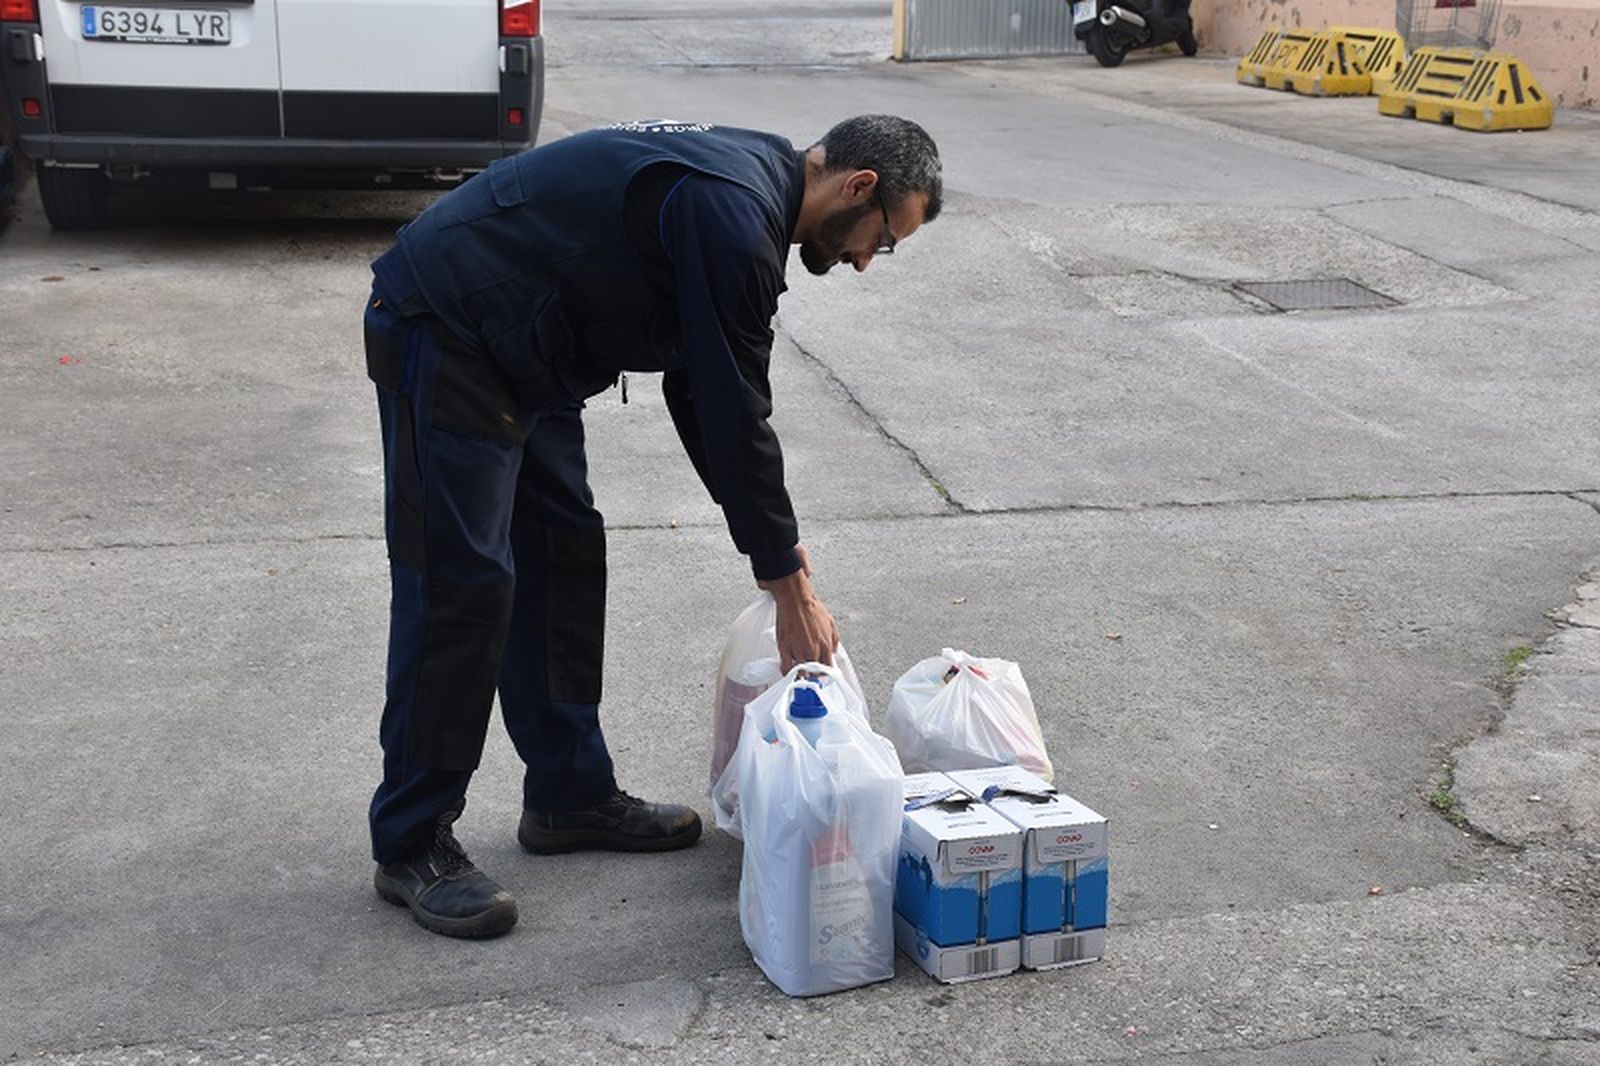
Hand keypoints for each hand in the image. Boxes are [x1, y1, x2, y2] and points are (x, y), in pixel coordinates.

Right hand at [757, 545, 838, 672]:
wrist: (795, 600)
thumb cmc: (811, 608)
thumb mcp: (831, 623)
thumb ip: (834, 640)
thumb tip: (834, 651)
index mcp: (826, 646)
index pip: (828, 668)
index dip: (824, 673)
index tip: (821, 673)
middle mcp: (813, 651)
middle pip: (814, 673)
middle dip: (813, 675)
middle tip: (810, 674)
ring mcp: (798, 651)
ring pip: (801, 673)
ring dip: (801, 675)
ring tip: (799, 673)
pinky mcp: (785, 649)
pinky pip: (786, 668)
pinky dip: (787, 672)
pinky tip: (788, 670)